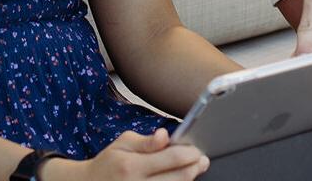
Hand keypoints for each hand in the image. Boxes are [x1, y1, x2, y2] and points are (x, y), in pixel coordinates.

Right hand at [48, 128, 208, 179]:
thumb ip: (147, 141)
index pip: (171, 159)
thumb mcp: (123, 143)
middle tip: (202, 159)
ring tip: (194, 169)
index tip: (197, 149)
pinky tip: (178, 179)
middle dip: (195, 167)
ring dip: (188, 178)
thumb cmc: (109, 162)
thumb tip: (166, 135)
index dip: (190, 153)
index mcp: (132, 165)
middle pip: (178, 178)